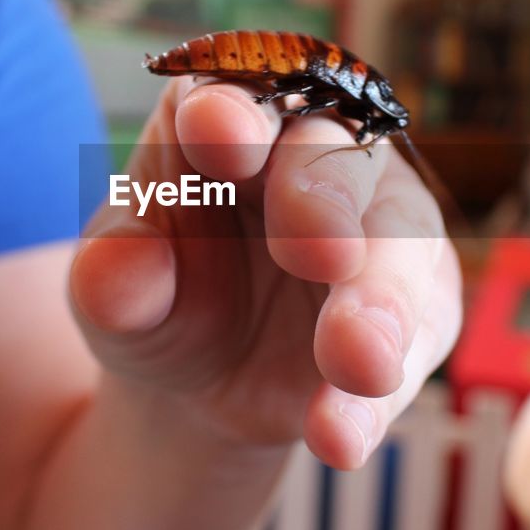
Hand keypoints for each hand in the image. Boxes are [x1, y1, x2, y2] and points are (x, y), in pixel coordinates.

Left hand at [68, 77, 460, 470]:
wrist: (200, 381)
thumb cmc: (156, 300)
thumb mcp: (113, 295)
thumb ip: (115, 277)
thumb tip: (121, 272)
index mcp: (224, 123)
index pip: (236, 92)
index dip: (235, 109)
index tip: (221, 131)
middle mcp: (313, 156)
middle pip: (337, 154)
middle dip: (326, 198)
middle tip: (319, 249)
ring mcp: (376, 225)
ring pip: (399, 245)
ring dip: (379, 305)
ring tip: (356, 364)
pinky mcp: (415, 302)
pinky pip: (416, 339)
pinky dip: (379, 395)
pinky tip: (341, 437)